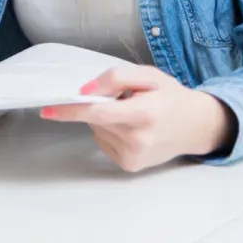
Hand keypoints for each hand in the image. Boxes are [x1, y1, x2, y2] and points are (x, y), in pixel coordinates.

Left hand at [40, 65, 235, 172]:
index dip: (70, 110)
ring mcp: (133, 156)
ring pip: (98, 130)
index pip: (98, 112)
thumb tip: (85, 90)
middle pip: (96, 119)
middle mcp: (138, 139)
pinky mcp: (130, 166)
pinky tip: (131, 128)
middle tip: (123, 98)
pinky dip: (110, 131)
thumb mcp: (148, 75)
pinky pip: (104, 142)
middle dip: (98, 105)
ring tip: (132, 113)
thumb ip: (116, 77)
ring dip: (105, 119)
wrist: (195, 126)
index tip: (46, 109)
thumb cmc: (170, 96)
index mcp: (144, 113)